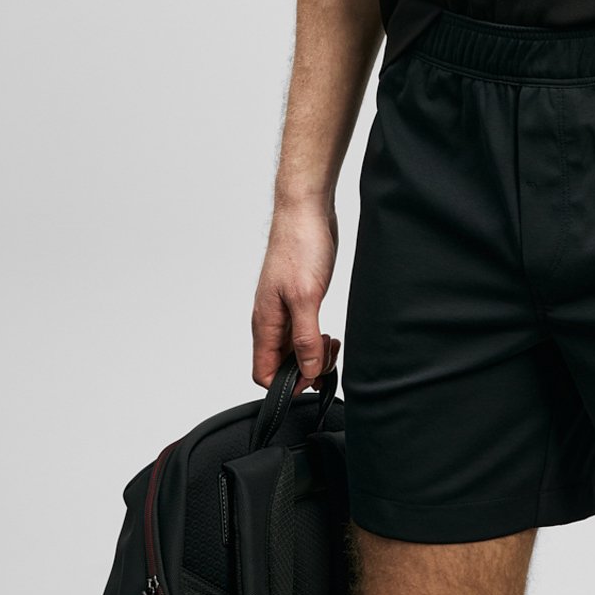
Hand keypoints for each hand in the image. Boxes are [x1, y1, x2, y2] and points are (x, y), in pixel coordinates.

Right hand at [252, 198, 340, 397]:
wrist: (307, 210)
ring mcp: (284, 308)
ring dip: (312, 354)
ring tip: (331, 345)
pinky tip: (329, 334)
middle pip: (280, 364)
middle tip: (327, 358)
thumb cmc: (300, 245)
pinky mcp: (298, 297)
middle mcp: (271, 318)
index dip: (287, 384)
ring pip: (293, 348)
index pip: (263, 372)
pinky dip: (316, 339)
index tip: (312, 377)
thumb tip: (306, 371)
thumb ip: (305, 338)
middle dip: (305, 369)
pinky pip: (302, 330)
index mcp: (265, 321)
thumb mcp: (306, 297)